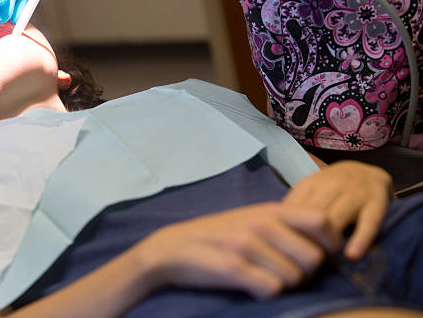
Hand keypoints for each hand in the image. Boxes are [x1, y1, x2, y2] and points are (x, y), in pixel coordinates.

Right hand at [132, 203, 336, 298]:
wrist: (173, 248)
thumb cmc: (218, 235)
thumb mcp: (252, 218)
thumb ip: (284, 224)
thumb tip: (326, 241)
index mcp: (270, 210)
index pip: (323, 221)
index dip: (329, 243)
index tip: (317, 255)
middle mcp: (262, 224)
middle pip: (314, 258)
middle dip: (306, 274)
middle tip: (287, 275)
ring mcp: (247, 245)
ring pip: (295, 278)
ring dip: (285, 285)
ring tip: (265, 279)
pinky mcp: (234, 267)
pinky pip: (272, 289)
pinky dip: (266, 293)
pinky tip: (252, 287)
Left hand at [284, 161, 391, 259]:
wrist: (366, 170)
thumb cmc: (330, 188)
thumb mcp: (310, 192)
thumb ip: (293, 208)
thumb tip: (271, 233)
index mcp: (310, 184)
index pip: (294, 209)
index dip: (288, 232)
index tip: (282, 251)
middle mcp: (332, 185)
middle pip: (314, 215)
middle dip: (307, 239)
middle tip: (302, 262)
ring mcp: (355, 193)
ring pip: (337, 218)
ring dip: (328, 241)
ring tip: (323, 261)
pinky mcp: (377, 203)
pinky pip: (368, 223)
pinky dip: (360, 240)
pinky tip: (351, 255)